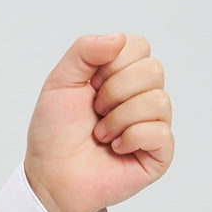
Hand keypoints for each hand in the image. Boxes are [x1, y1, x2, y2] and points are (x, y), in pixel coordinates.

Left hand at [23, 34, 172, 211]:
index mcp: (120, 75)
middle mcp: (141, 95)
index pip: (138, 46)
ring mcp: (153, 123)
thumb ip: (84, 51)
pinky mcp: (159, 151)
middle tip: (95, 110)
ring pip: (158, 100)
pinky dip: (129, 138)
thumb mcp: (60, 81)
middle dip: (114, 91)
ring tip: (101, 133)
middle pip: (152, 69)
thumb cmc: (54, 131)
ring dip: (118, 118)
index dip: (110, 64)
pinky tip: (115, 148)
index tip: (89, 84)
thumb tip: (118, 38)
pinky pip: (159, 131)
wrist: (51, 173)